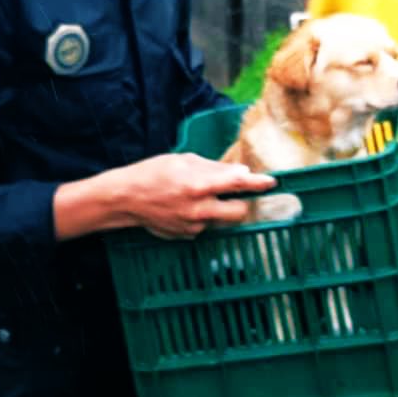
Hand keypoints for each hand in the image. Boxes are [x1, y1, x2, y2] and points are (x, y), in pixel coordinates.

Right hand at [121, 153, 275, 238]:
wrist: (126, 200)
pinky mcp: (188, 236)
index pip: (237, 183)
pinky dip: (204, 217)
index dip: (257, 183)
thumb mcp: (183, 160)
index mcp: (198, 185)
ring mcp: (194, 226)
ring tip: (201, 197)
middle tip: (235, 193)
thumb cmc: (153, 173)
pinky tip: (186, 207)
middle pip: (239, 211)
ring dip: (221, 209)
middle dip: (242, 202)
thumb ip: (213, 167)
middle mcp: (199, 209)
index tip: (272, 182)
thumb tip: (240, 171)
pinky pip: (206, 226)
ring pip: (223, 220)